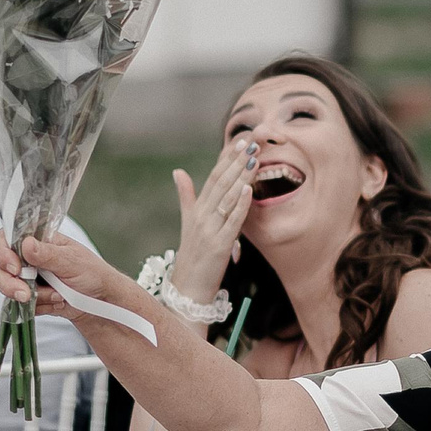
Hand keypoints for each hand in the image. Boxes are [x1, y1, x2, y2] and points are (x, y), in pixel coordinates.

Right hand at [0, 229, 121, 319]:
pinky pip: (20, 305)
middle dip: (9, 283)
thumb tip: (26, 244)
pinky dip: (39, 307)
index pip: (6, 238)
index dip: (3, 252)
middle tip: (25, 294)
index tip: (15, 268)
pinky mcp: (30, 297)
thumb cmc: (93, 274)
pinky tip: (57, 303)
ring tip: (58, 296)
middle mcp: (28, 258)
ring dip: (32, 297)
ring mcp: (28, 278)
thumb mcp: (72, 261)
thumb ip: (48, 254)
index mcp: (38, 241)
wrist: (102, 301)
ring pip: (7, 287)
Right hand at [171, 140, 255, 303]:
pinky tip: (248, 189)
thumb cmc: (192, 255)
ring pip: (226, 198)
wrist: (188, 288)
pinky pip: (231, 222)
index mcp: (197, 209)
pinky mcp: (219, 245)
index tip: (239, 141)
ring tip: (253, 158)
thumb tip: (177, 171)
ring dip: (240, 177)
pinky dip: (239, 205)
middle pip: (220, 182)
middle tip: (251, 142)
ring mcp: (209, 230)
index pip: (212, 177)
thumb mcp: (188, 223)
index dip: (226, 158)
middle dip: (236, 161)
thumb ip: (186, 196)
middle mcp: (201, 216)